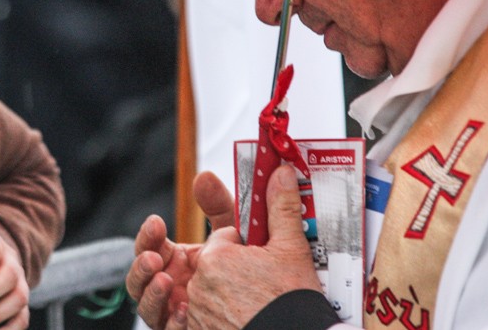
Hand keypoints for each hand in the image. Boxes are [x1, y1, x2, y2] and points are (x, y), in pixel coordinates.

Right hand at [125, 171, 235, 329]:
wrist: (267, 308)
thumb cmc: (244, 269)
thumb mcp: (232, 233)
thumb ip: (219, 205)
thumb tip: (203, 176)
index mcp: (176, 260)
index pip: (150, 245)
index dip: (148, 235)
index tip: (156, 222)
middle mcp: (169, 286)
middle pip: (139, 276)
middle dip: (141, 264)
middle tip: (154, 257)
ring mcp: (172, 312)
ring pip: (144, 305)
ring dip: (149, 292)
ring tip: (165, 281)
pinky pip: (166, 329)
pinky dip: (170, 321)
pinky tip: (183, 311)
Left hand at [185, 164, 321, 329]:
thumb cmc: (291, 301)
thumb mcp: (291, 249)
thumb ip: (281, 207)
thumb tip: (280, 172)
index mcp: (216, 256)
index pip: (226, 240)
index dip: (248, 249)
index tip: (266, 261)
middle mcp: (198, 285)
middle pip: (218, 266)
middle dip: (238, 272)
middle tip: (265, 287)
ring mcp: (197, 314)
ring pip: (212, 294)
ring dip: (230, 298)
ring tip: (257, 307)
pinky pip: (207, 320)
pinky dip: (224, 320)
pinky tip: (247, 321)